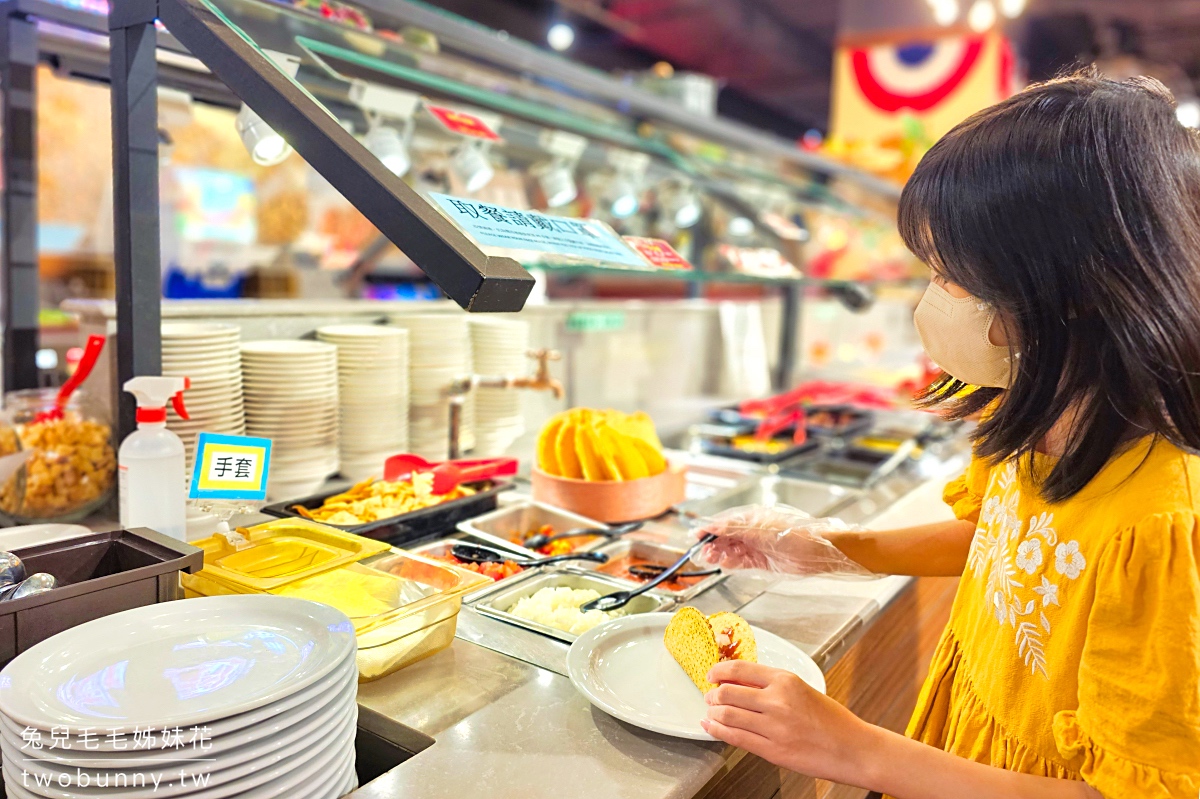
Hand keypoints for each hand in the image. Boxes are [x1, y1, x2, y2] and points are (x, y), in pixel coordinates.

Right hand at [692, 505, 871, 576]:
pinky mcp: (764, 561)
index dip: (709, 529)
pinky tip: (725, 565)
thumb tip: (713, 525)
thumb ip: (735, 528)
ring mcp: (759, 546)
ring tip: (711, 561)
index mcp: (753, 518)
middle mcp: (754, 531)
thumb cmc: (796, 535)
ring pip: (733, 550)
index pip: (725, 522)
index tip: (695, 535)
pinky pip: (743, 561)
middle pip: (726, 537)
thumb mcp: (761, 529)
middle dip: (713, 544)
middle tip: (702, 553)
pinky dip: (732, 563)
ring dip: (721, 555)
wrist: (820, 552)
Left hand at [701, 661, 880, 787]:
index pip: (740, 669)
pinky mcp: (772, 750)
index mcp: (786, 681)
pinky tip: (712, 727)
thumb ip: (773, 686)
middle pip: (728, 692)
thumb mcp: (803, 690)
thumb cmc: (833, 721)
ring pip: (728, 715)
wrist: (853, 749)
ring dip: (713, 713)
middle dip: (713, 694)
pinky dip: (718, 731)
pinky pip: (736, 738)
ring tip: (712, 712)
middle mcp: (778, 701)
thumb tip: (739, 682)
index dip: (719, 671)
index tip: (712, 674)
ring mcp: (774, 727)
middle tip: (710, 696)